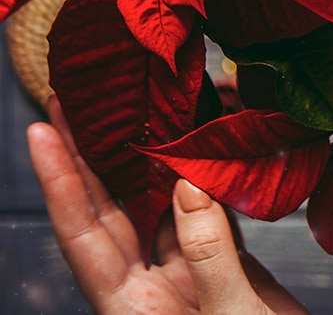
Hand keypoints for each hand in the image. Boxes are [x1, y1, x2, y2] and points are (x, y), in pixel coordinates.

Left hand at [27, 98, 307, 314]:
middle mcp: (150, 286)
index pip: (84, 234)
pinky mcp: (228, 268)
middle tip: (77, 99)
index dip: (60, 181)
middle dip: (89, 155)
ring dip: (146, 160)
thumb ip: (208, 252)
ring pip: (158, 206)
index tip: (43, 129)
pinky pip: (207, 214)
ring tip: (135, 111)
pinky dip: (202, 180)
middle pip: (109, 211)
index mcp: (132, 308)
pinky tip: (199, 149)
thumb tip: (186, 184)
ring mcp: (188, 275)